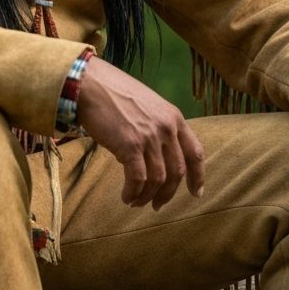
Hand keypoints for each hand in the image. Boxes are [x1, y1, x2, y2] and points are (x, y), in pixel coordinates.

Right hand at [76, 57, 205, 210]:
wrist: (90, 84)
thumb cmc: (113, 93)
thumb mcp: (147, 105)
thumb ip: (156, 128)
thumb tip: (147, 158)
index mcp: (174, 117)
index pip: (195, 152)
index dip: (198, 176)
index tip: (196, 193)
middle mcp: (166, 128)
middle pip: (177, 171)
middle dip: (168, 194)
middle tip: (157, 205)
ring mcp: (149, 136)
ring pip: (158, 179)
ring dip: (147, 196)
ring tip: (135, 202)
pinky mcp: (130, 145)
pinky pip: (137, 179)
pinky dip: (133, 193)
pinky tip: (126, 197)